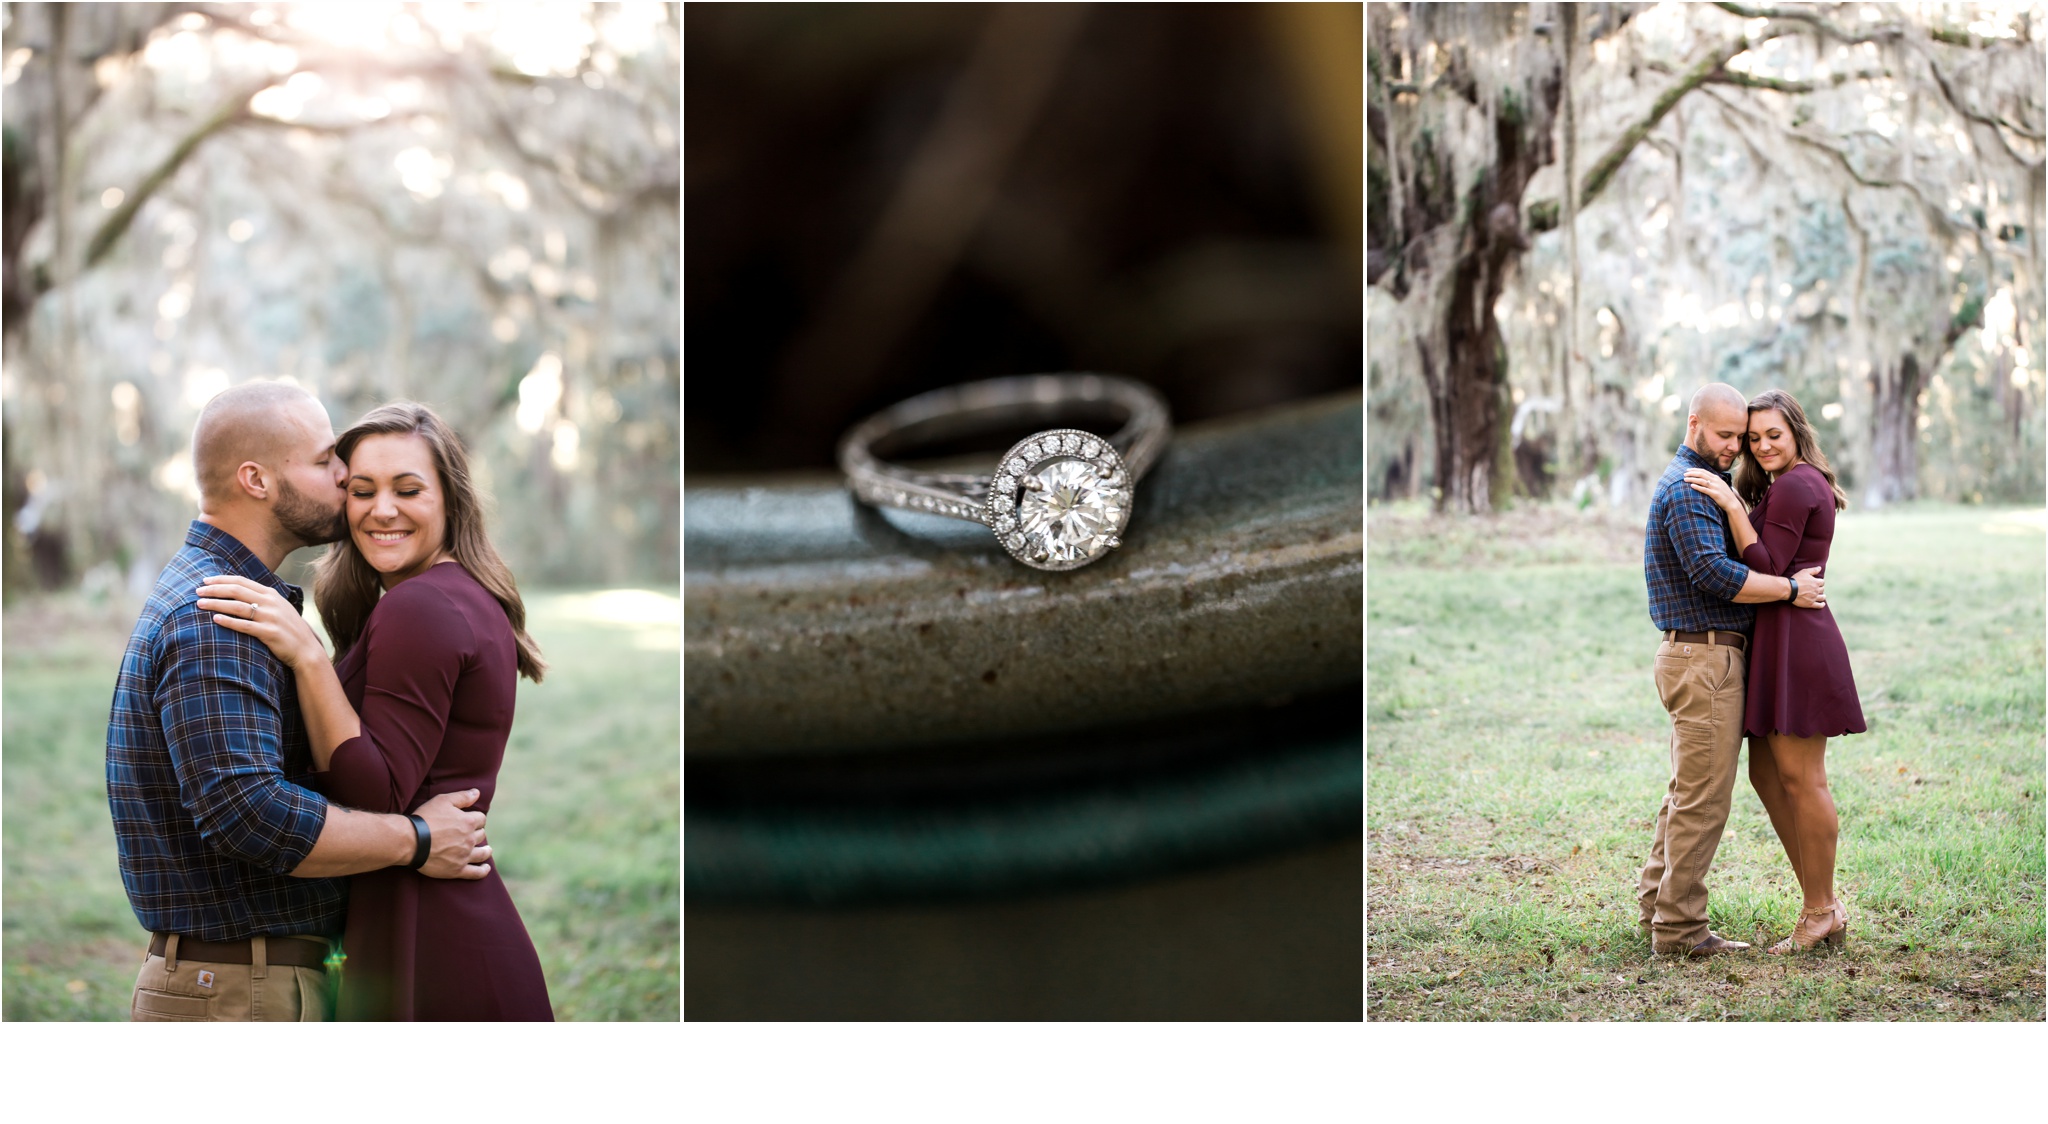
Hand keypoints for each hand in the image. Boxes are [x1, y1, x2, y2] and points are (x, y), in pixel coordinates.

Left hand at [198, 575, 323, 667]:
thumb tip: (239, 593)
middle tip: (197, 592)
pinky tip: (215, 619)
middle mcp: (271, 603)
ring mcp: (271, 617)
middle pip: (237, 590)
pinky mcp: (269, 633)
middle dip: (214, 589)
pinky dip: (229, 621)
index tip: (205, 581)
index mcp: (271, 594)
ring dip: (216, 604)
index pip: (241, 581)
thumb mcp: (279, 608)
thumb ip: (262, 599)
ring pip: (238, 606)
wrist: (307, 649)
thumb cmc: (289, 630)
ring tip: (200, 604)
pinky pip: (245, 625)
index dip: (221, 579)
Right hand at [414, 789, 490, 880]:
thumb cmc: (425, 818)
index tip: (471, 820)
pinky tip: (486, 868)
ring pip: (482, 853)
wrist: (410, 841)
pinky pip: (475, 872)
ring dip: (486, 851)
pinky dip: (482, 871)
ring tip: (487, 850)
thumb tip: (477, 793)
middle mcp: (469, 839)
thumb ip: (462, 797)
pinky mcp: (457, 869)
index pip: (481, 819)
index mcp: (468, 822)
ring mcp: (464, 855)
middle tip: (472, 834)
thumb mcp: (443, 801)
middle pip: (481, 835)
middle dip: (477, 833)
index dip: (476, 818)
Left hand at [1683, 468, 1738, 511]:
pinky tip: (1691, 486)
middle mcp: (1716, 481)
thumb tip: (1705, 478)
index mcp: (1716, 478)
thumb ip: (1713, 481)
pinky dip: (1697, 487)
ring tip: (1685, 479)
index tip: (1688, 470)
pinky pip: (1704, 489)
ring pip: (1701, 481)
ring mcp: (1715, 487)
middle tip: (1684, 474)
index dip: (1695, 470)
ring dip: (1692, 479)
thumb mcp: (1720, 485)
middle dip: (1692, 473)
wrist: (1732, 503)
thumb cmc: (1725, 495)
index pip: (1704, 471)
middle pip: (1701, 474)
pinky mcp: (1715, 494)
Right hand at [1791, 565, 1825, 608]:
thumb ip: (1813, 570)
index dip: (1820, 582)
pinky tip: (1822, 604)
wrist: (1789, 589)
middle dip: (1820, 588)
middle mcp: (1816, 590)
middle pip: (1822, 589)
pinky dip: (1822, 605)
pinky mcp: (1810, 604)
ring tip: (1822, 596)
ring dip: (1823, 596)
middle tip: (1817, 589)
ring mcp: (1814, 597)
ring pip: (1822, 597)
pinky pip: (1819, 605)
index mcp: (1816, 582)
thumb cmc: (1796, 580)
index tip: (1817, 582)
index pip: (1822, 582)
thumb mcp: (1804, 572)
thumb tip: (1820, 568)